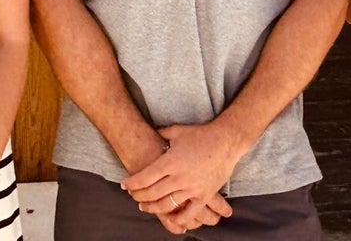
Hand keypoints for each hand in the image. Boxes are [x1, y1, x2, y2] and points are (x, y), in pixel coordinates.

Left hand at [121, 123, 238, 230]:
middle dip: (138, 196)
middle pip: (152, 193)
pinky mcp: (204, 195)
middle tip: (132, 195)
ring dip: (152, 207)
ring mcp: (192, 188)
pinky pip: (189, 213)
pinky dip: (178, 219)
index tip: (124, 185)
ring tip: (144, 206)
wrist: (226, 141)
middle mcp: (179, 177)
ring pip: (166, 205)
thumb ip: (161, 134)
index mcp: (170, 162)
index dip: (132, 183)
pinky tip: (170, 219)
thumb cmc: (201, 134)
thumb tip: (151, 133)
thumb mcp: (177, 131)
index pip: (145, 177)